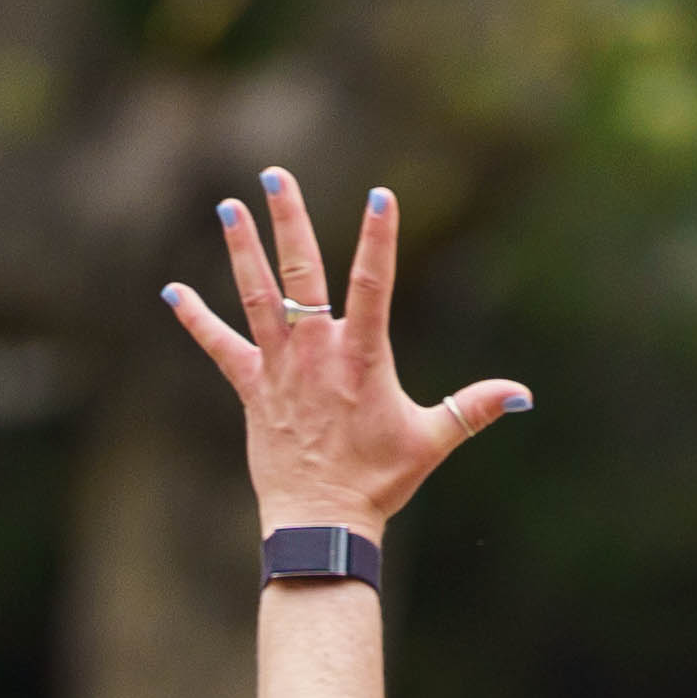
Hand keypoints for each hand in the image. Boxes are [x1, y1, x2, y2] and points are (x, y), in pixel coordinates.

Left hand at [162, 171, 529, 536]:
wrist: (321, 522)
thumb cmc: (378, 481)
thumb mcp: (432, 441)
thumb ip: (474, 409)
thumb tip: (524, 394)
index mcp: (361, 356)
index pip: (374, 284)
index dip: (379, 239)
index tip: (381, 195)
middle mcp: (316, 352)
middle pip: (302, 272)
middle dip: (288, 220)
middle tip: (275, 175)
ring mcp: (279, 368)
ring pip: (257, 296)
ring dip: (242, 250)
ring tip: (228, 206)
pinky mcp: (251, 389)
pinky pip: (219, 348)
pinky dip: (195, 319)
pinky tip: (172, 292)